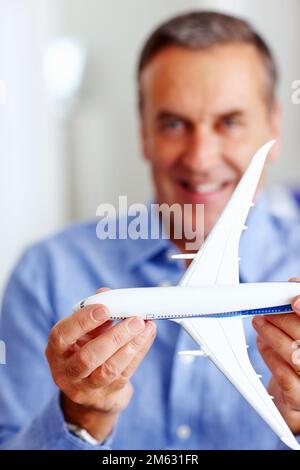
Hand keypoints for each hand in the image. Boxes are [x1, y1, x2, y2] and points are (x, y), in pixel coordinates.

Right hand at [45, 289, 155, 440]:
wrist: (91, 390)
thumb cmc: (86, 350)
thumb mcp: (83, 333)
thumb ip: (93, 313)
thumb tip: (106, 294)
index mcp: (55, 351)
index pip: (62, 336)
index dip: (82, 321)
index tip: (105, 308)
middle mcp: (66, 372)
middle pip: (88, 357)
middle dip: (115, 336)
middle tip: (135, 320)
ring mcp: (86, 388)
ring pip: (109, 369)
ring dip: (131, 345)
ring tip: (145, 326)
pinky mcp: (107, 395)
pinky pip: (126, 372)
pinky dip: (139, 351)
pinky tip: (147, 336)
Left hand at [253, 278, 299, 432]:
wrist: (298, 399)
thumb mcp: (299, 331)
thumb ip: (298, 312)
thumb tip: (293, 286)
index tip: (293, 300)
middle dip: (283, 320)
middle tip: (266, 309)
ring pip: (294, 356)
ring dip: (272, 335)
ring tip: (259, 322)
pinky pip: (284, 375)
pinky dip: (269, 356)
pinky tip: (262, 344)